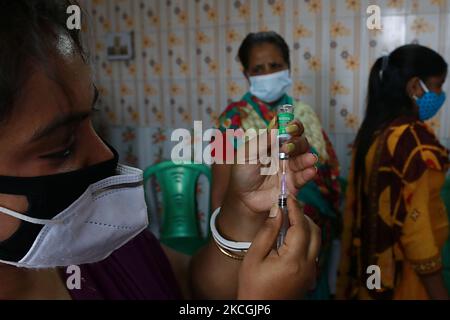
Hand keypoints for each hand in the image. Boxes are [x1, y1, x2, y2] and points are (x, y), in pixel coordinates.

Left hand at [218, 119, 317, 239]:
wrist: (242, 198)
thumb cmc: (242, 173)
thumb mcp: (246, 154)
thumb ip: (260, 141)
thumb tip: (276, 125)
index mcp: (274, 143)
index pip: (289, 130)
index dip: (293, 126)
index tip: (290, 128)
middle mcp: (285, 154)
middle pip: (300, 142)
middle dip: (297, 142)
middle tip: (288, 147)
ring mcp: (290, 168)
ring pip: (305, 158)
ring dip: (307, 157)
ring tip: (309, 158)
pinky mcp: (293, 184)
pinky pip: (304, 177)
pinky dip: (309, 173)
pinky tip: (310, 170)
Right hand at [237, 196, 320, 299]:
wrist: (261, 310)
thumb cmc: (252, 286)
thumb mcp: (254, 256)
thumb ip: (267, 231)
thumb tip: (277, 210)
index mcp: (294, 260)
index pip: (301, 226)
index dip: (295, 209)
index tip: (288, 197)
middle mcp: (308, 266)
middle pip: (315, 231)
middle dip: (303, 216)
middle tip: (289, 207)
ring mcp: (312, 272)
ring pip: (316, 241)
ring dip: (306, 227)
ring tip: (288, 220)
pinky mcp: (310, 277)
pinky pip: (313, 252)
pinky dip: (306, 239)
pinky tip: (290, 238)